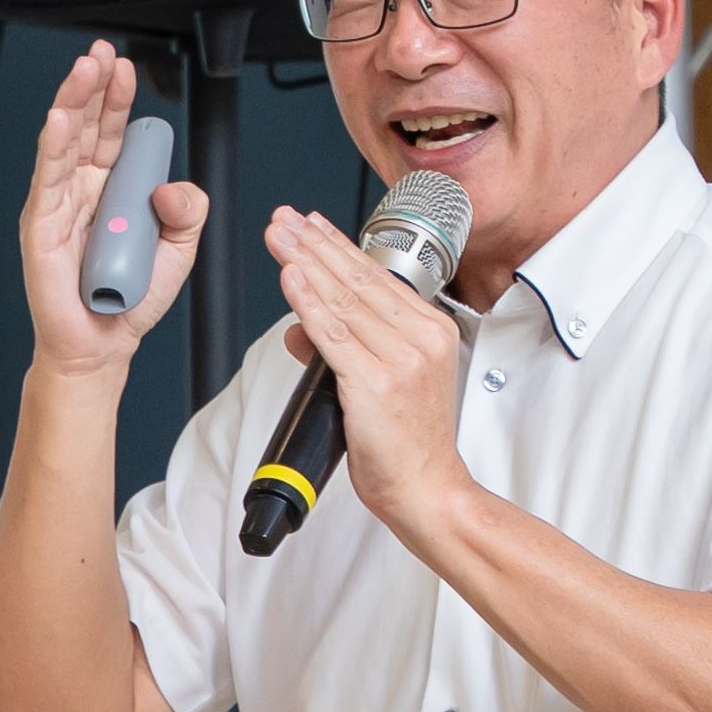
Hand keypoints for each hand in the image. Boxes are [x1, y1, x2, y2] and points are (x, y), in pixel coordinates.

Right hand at [15, 40, 205, 380]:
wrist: (104, 344)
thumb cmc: (132, 298)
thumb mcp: (180, 250)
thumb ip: (188, 211)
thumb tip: (171, 186)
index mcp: (113, 186)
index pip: (114, 130)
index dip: (119, 98)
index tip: (126, 68)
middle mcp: (83, 188)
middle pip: (86, 125)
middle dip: (93, 86)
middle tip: (101, 54)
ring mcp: (59, 203)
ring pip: (63, 142)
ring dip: (73, 102)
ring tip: (83, 71)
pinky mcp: (41, 224)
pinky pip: (47, 180)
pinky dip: (52, 148)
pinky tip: (57, 120)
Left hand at [266, 202, 471, 528]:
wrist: (427, 490)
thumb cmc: (408, 443)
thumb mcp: (384, 383)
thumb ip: (346, 347)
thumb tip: (300, 325)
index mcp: (432, 330)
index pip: (377, 277)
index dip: (337, 246)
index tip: (309, 223)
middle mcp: (421, 339)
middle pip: (358, 281)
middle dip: (314, 245)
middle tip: (283, 221)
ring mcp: (401, 360)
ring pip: (344, 302)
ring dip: (305, 264)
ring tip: (279, 239)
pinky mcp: (377, 384)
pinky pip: (334, 336)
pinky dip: (308, 304)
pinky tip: (291, 279)